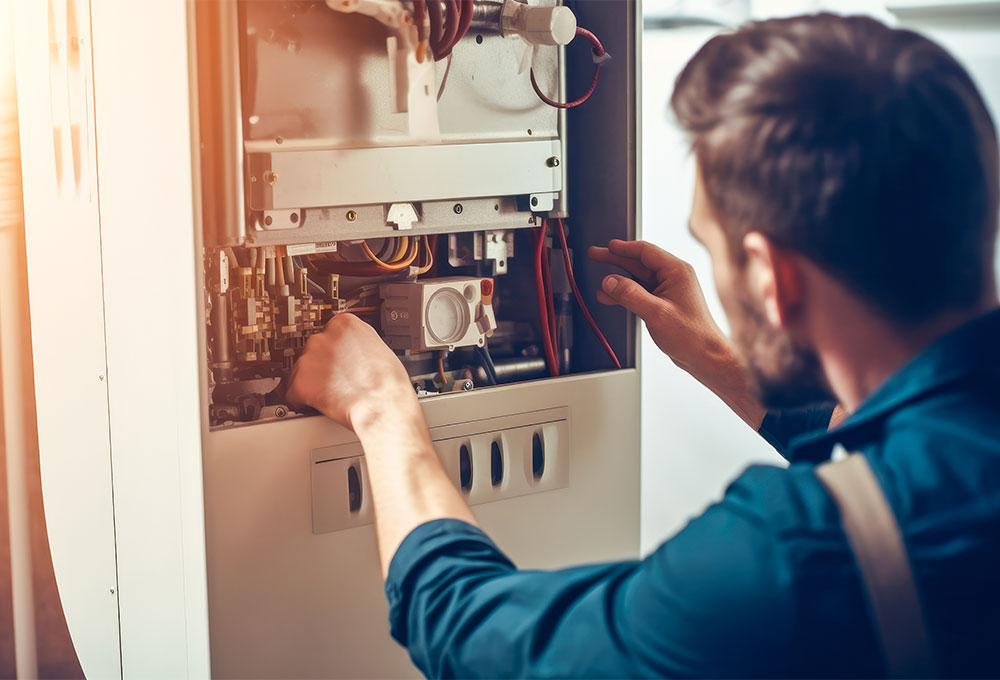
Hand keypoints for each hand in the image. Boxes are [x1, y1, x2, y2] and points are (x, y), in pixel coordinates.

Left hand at [286, 313, 416, 429]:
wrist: (384, 405)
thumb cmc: (389, 383)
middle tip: (338, 381)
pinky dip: (302, 401)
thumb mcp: (378, 346)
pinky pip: (292, 393)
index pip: (329, 333)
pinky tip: (318, 405)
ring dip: (312, 383)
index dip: (334, 352)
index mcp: (345, 324)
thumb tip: (352, 352)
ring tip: (332, 395)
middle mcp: (324, 336)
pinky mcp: (301, 382)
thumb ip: (358, 344)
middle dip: (322, 367)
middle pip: (313, 351)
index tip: (338, 362)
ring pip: (301, 372)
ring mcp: (310, 358)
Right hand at [589, 239, 764, 427]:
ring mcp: (668, 291)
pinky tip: (609, 297)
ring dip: (618, 279)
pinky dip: (624, 294)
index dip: (624, 248)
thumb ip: (630, 295)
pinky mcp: (663, 304)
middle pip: (639, 262)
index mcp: (676, 272)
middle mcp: (673, 278)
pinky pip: (639, 293)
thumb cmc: (691, 335)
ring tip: (599, 278)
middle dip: (616, 259)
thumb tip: (610, 281)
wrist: (704, 355)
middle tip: (597, 255)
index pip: (645, 251)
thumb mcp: (656, 313)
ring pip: (637, 278)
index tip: (608, 246)